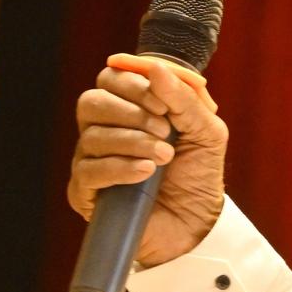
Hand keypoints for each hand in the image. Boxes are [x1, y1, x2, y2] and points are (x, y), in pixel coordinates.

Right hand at [68, 60, 227, 265]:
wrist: (197, 224)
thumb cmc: (199, 173)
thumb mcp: (206, 131)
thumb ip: (185, 98)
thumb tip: (156, 68)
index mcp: (130, 107)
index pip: (112, 77)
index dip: (135, 83)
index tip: (164, 104)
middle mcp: (104, 129)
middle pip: (92, 101)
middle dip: (132, 111)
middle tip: (164, 130)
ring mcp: (91, 159)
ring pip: (91, 136)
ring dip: (133, 142)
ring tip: (164, 157)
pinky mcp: (85, 191)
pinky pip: (88, 170)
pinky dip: (119, 168)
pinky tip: (145, 173)